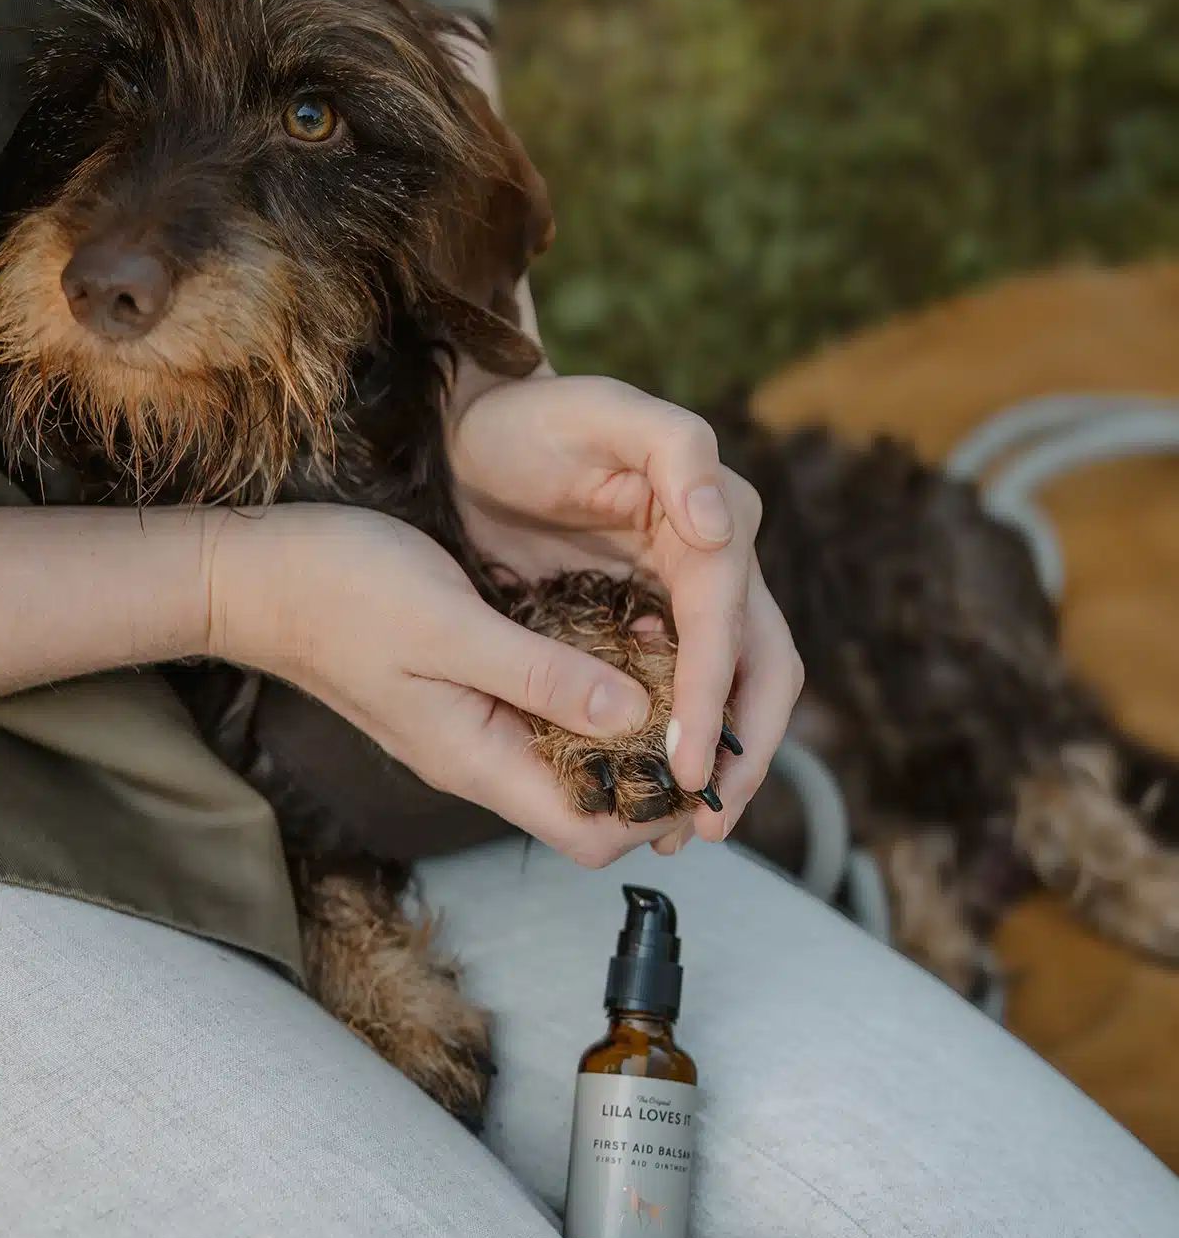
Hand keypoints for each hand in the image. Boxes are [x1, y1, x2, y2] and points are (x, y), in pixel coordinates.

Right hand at [204, 503, 703, 866]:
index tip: (700, 753)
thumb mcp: (450, 627)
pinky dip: (587, 695)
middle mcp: (479, 757)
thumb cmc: (342, 594)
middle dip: (649, 773)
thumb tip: (633, 713)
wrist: (262, 577)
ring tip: (672, 670)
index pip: (586, 835)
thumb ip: (540, 677)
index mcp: (477, 758)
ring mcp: (471, 728)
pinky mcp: (466, 694)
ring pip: (568, 759)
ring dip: (623, 730)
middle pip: (586, 805)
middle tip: (701, 706)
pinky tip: (615, 645)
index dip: (651, 812)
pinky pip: (543, 717)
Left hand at [449, 374, 803, 844]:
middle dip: (742, 749)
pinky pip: (678, 691)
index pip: (729, 623)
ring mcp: (681, 597)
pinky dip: (678, 740)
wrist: (476, 436)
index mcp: (713, 521)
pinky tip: (654, 783)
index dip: (715, 696)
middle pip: (759, 669)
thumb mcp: (604, 411)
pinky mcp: (645, 619)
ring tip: (691, 826)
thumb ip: (675, 450)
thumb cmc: (534, 421)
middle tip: (707, 821)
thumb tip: (722, 528)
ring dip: (722, 759)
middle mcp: (712, 565)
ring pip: (731, 691)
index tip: (690, 764)